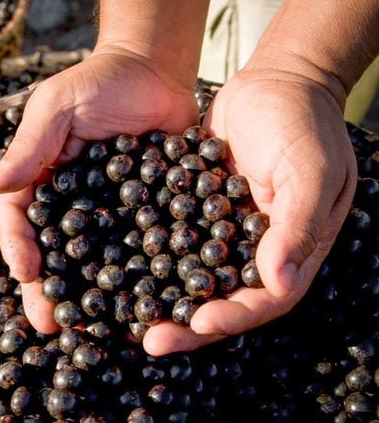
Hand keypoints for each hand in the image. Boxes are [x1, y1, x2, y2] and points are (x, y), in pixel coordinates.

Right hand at [0, 44, 199, 332]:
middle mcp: (70, 204)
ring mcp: (109, 214)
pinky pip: (138, 251)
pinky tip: (141, 306)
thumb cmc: (100, 80)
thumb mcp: (57, 106)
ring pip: (93, 262)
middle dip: (48, 289)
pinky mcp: (147, 217)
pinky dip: (137, 280)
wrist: (158, 70)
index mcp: (40, 180)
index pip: (19, 218)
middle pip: (53, 252)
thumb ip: (30, 146)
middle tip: (49, 324)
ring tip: (91, 330)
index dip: (18, 246)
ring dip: (89, 297)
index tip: (26, 272)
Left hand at [143, 66, 357, 354]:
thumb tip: (280, 284)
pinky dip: (143, 254)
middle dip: (183, 323)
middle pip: (217, 299)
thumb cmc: (304, 125)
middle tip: (147, 340)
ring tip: (122, 316)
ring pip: (186, 276)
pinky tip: (111, 265)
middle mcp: (251, 251)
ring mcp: (219, 232)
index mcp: (288, 252)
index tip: (196, 325)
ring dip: (157, 297)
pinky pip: (167, 239)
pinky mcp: (191, 210)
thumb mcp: (311, 172)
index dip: (229, 318)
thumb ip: (297, 227)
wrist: (277, 81)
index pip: (261, 302)